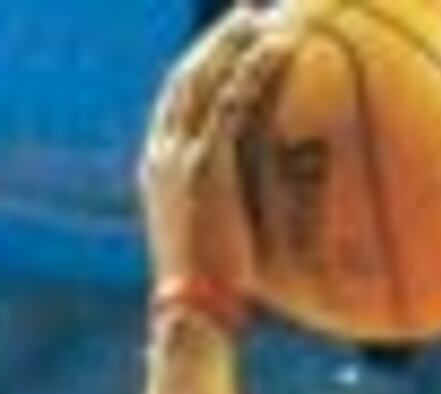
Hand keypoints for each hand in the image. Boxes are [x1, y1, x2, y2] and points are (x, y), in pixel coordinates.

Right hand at [140, 7, 287, 306]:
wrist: (193, 316)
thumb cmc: (210, 304)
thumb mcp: (213, 253)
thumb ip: (228, 222)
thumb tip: (264, 223)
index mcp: (157, 171)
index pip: (174, 105)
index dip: (199, 68)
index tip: (226, 48)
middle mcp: (161, 154)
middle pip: (187, 76)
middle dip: (218, 41)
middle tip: (249, 16)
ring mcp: (180, 156)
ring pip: (207, 78)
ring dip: (237, 42)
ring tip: (269, 19)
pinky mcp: (206, 164)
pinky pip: (234, 101)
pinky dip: (257, 69)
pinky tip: (283, 49)